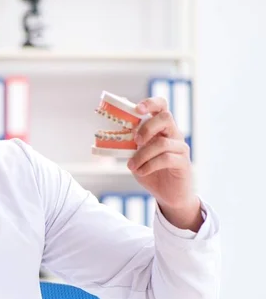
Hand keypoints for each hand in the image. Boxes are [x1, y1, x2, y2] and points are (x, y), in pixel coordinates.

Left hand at [127, 97, 202, 230]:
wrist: (168, 195)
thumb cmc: (151, 171)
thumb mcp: (136, 155)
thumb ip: (129, 141)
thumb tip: (115, 127)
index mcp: (161, 128)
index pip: (161, 107)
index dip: (150, 103)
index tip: (137, 109)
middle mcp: (174, 134)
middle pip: (166, 117)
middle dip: (147, 127)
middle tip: (135, 140)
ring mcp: (180, 148)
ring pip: (162, 143)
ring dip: (142, 155)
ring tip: (131, 166)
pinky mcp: (183, 162)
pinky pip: (166, 159)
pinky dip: (149, 165)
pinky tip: (141, 172)